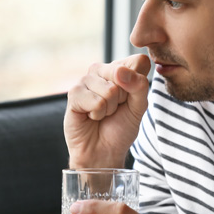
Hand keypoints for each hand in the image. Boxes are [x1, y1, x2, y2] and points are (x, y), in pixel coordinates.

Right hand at [64, 54, 150, 168]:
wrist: (103, 151)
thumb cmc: (120, 128)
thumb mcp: (139, 107)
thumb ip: (139, 86)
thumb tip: (120, 71)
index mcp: (121, 68)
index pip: (139, 62)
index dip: (139, 84)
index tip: (130, 99)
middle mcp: (102, 70)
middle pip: (122, 73)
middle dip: (123, 98)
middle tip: (114, 109)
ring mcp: (86, 80)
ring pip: (109, 90)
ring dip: (109, 108)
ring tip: (102, 113)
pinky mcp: (74, 92)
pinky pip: (96, 101)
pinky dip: (97, 114)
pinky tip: (90, 116)